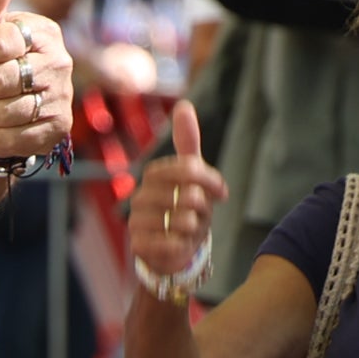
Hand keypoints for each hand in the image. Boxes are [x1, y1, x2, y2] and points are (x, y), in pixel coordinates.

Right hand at [128, 100, 220, 295]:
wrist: (171, 252)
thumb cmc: (184, 210)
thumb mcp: (191, 176)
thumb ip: (187, 143)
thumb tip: (183, 105)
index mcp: (154, 174)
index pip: (189, 169)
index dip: (210, 181)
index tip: (221, 193)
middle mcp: (141, 195)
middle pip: (189, 195)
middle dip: (204, 209)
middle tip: (200, 216)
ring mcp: (136, 221)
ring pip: (184, 220)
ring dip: (195, 229)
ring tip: (188, 231)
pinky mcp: (137, 245)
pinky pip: (172, 242)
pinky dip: (183, 245)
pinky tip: (179, 244)